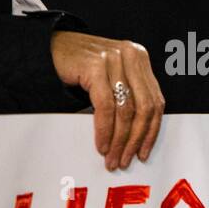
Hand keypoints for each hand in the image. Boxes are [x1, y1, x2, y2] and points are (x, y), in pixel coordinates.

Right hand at [50, 32, 164, 169]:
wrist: (52, 47)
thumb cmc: (81, 66)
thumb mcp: (111, 77)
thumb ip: (127, 95)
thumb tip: (136, 137)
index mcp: (140, 59)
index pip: (155, 101)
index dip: (151, 131)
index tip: (143, 152)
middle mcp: (131, 56)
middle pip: (144, 107)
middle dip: (135, 140)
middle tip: (125, 160)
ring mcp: (115, 59)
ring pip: (126, 110)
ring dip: (119, 140)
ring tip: (112, 158)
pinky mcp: (96, 66)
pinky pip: (105, 107)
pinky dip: (104, 130)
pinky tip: (101, 145)